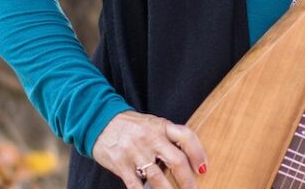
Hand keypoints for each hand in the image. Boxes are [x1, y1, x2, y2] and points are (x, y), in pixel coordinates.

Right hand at [92, 110, 207, 187]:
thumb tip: (188, 158)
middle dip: (187, 180)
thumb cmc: (131, 126)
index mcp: (161, 126)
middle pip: (176, 160)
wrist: (101, 121)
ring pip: (158, 178)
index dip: (198, 153)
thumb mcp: (152, 124)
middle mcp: (151, 138)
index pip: (186, 136)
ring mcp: (136, 152)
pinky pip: (136, 187)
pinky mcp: (122, 165)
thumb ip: (168, 138)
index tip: (203, 168)